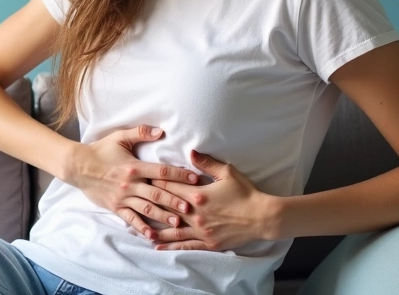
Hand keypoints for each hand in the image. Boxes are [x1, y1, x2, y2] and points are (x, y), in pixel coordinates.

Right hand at [66, 125, 202, 242]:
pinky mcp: (116, 207)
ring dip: (162, 216)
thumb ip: (140, 132)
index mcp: (134, 167)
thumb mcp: (119, 137)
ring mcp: (123, 197)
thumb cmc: (100, 150)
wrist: (78, 166)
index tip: (195, 179)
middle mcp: (131, 184)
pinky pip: (130, 219)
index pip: (161, 171)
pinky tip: (152, 236)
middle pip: (157, 194)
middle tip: (191, 207)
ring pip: (146, 209)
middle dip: (175, 201)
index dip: (179, 175)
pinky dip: (141, 228)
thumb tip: (160, 131)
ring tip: (177, 222)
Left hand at [147, 149, 278, 250]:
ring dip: (155, 227)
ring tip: (139, 227)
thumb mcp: (227, 173)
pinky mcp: (208, 243)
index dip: (156, 181)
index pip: (171, 187)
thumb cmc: (245, 193)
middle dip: (151, 202)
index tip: (144, 177)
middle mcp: (195, 214)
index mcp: (198, 195)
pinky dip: (169, 246)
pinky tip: (157, 246)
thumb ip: (206, 163)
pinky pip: (184, 245)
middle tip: (135, 198)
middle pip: (167, 207)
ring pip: (172, 229)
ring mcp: (201, 230)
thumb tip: (190, 152)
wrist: (262, 217)